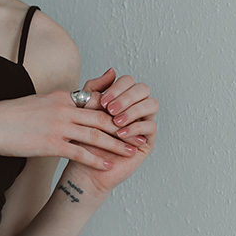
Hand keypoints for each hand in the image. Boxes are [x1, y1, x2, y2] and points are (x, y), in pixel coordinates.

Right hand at [0, 73, 149, 168]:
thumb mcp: (37, 102)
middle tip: (139, 133)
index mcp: (61, 96)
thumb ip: (56, 103)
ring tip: (132, 150)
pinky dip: (97, 159)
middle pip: (102, 117)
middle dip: (124, 127)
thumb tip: (67, 104)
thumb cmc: (10, 116)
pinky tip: (109, 164)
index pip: (95, 102)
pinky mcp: (52, 143)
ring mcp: (59, 126)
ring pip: (97, 135)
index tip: (128, 117)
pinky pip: (81, 152)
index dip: (114, 110)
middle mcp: (64, 108)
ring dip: (117, 143)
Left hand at [63, 66, 157, 198]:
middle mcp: (135, 107)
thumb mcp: (85, 108)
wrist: (84, 165)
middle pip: (143, 89)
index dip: (118, 87)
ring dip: (133, 110)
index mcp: (122, 97)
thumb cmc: (83, 137)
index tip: (103, 101)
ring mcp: (143, 122)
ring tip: (116, 122)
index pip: (129, 81)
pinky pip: (151, 126)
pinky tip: (120, 135)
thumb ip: (96, 89)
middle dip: (126, 97)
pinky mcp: (146, 140)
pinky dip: (135, 128)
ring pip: (152, 104)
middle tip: (110, 110)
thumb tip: (112, 70)